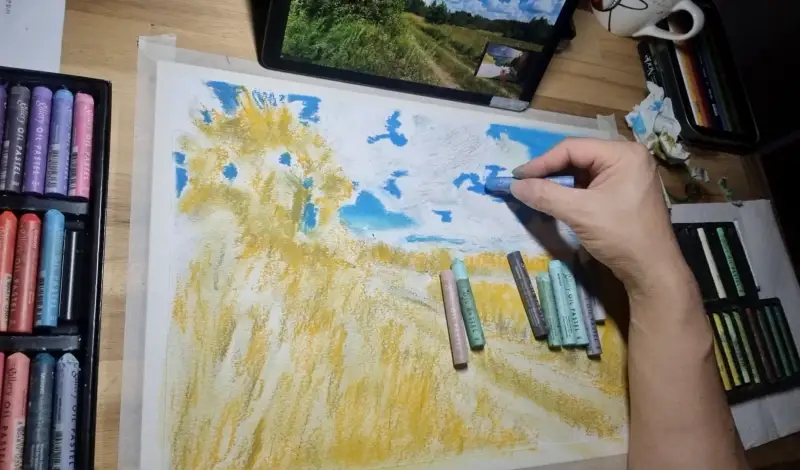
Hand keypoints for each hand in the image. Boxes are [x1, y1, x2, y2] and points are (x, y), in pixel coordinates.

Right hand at [510, 138, 684, 293]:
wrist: (652, 270)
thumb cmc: (621, 235)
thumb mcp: (579, 213)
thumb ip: (545, 195)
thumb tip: (514, 186)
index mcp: (623, 154)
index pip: (572, 148)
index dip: (541, 162)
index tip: (516, 177)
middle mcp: (627, 158)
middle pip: (578, 157)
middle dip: (549, 171)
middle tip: (524, 184)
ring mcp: (628, 175)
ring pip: (583, 171)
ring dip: (559, 182)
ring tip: (535, 192)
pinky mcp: (624, 191)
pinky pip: (591, 184)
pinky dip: (572, 192)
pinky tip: (555, 200)